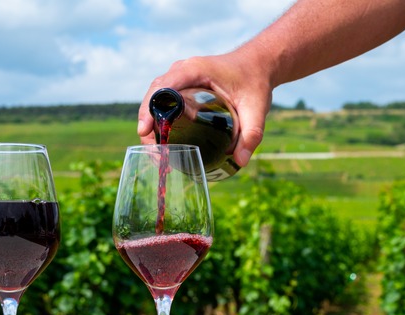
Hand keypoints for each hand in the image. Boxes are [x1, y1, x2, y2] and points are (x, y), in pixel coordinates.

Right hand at [137, 53, 272, 167]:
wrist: (258, 63)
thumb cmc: (256, 80)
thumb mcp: (257, 107)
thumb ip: (251, 134)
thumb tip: (240, 161)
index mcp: (195, 70)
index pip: (163, 88)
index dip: (150, 108)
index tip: (145, 130)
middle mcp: (183, 70)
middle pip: (154, 94)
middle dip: (147, 121)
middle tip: (153, 151)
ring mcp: (180, 76)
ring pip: (155, 97)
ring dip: (151, 121)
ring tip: (156, 150)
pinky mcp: (182, 83)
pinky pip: (163, 98)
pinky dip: (159, 116)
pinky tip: (163, 138)